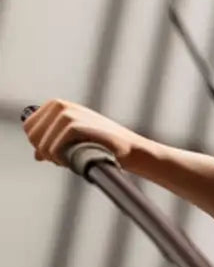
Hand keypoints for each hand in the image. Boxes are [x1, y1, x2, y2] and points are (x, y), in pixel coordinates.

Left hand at [22, 99, 150, 166]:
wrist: (130, 150)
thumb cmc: (104, 146)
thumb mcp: (75, 142)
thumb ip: (55, 144)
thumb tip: (37, 156)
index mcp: (57, 105)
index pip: (29, 127)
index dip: (39, 144)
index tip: (57, 154)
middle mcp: (60, 105)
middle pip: (32, 136)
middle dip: (45, 152)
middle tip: (65, 159)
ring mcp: (67, 113)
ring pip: (41, 144)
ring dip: (54, 158)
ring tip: (72, 160)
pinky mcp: (74, 125)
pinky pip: (53, 148)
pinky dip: (61, 159)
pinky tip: (75, 161)